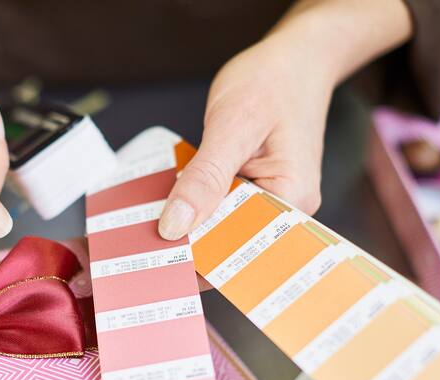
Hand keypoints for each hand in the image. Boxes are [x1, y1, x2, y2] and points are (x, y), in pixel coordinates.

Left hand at [159, 36, 332, 240]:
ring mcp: (271, 200)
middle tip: (144, 241)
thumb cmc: (272, 82)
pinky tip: (173, 199)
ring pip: (223, 225)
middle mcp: (287, 208)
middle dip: (190, 241)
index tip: (156, 259)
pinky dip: (198, 203)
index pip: (240, 247)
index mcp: (292, 200)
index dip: (197, 255)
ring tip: (151, 222)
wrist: (295, 60)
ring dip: (191, 222)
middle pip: (231, 241)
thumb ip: (205, 177)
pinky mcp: (255, 190)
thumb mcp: (232, 126)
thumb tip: (175, 226)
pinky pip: (223, 207)